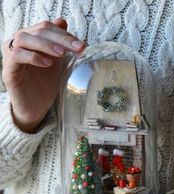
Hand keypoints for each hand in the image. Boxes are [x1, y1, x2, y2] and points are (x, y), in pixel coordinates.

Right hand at [2, 18, 85, 132]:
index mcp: (31, 39)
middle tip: (77, 48)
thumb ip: (59, 44)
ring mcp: (11, 56)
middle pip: (38, 30)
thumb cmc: (45, 85)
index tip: (81, 45)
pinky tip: (47, 64)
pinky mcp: (8, 70)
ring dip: (46, 44)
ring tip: (61, 55)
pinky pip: (16, 55)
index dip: (65, 34)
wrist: (36, 108)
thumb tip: (63, 22)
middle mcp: (18, 44)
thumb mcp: (56, 62)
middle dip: (61, 38)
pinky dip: (33, 57)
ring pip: (24, 38)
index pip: (47, 27)